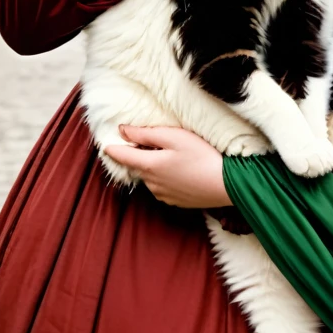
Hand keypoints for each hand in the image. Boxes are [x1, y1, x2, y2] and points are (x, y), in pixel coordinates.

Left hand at [104, 125, 232, 207]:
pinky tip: (179, 170)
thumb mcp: (174, 137)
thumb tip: (123, 131)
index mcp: (149, 165)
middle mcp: (151, 183)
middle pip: (136, 166)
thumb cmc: (202, 155)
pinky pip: (161, 187)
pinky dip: (163, 178)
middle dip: (136, 155)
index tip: (105, 143)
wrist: (226, 184)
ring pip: (149, 177)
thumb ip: (145, 133)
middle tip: (144, 142)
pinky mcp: (175, 201)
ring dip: (152, 166)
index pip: (122, 156)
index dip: (112, 148)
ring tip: (168, 154)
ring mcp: (163, 195)